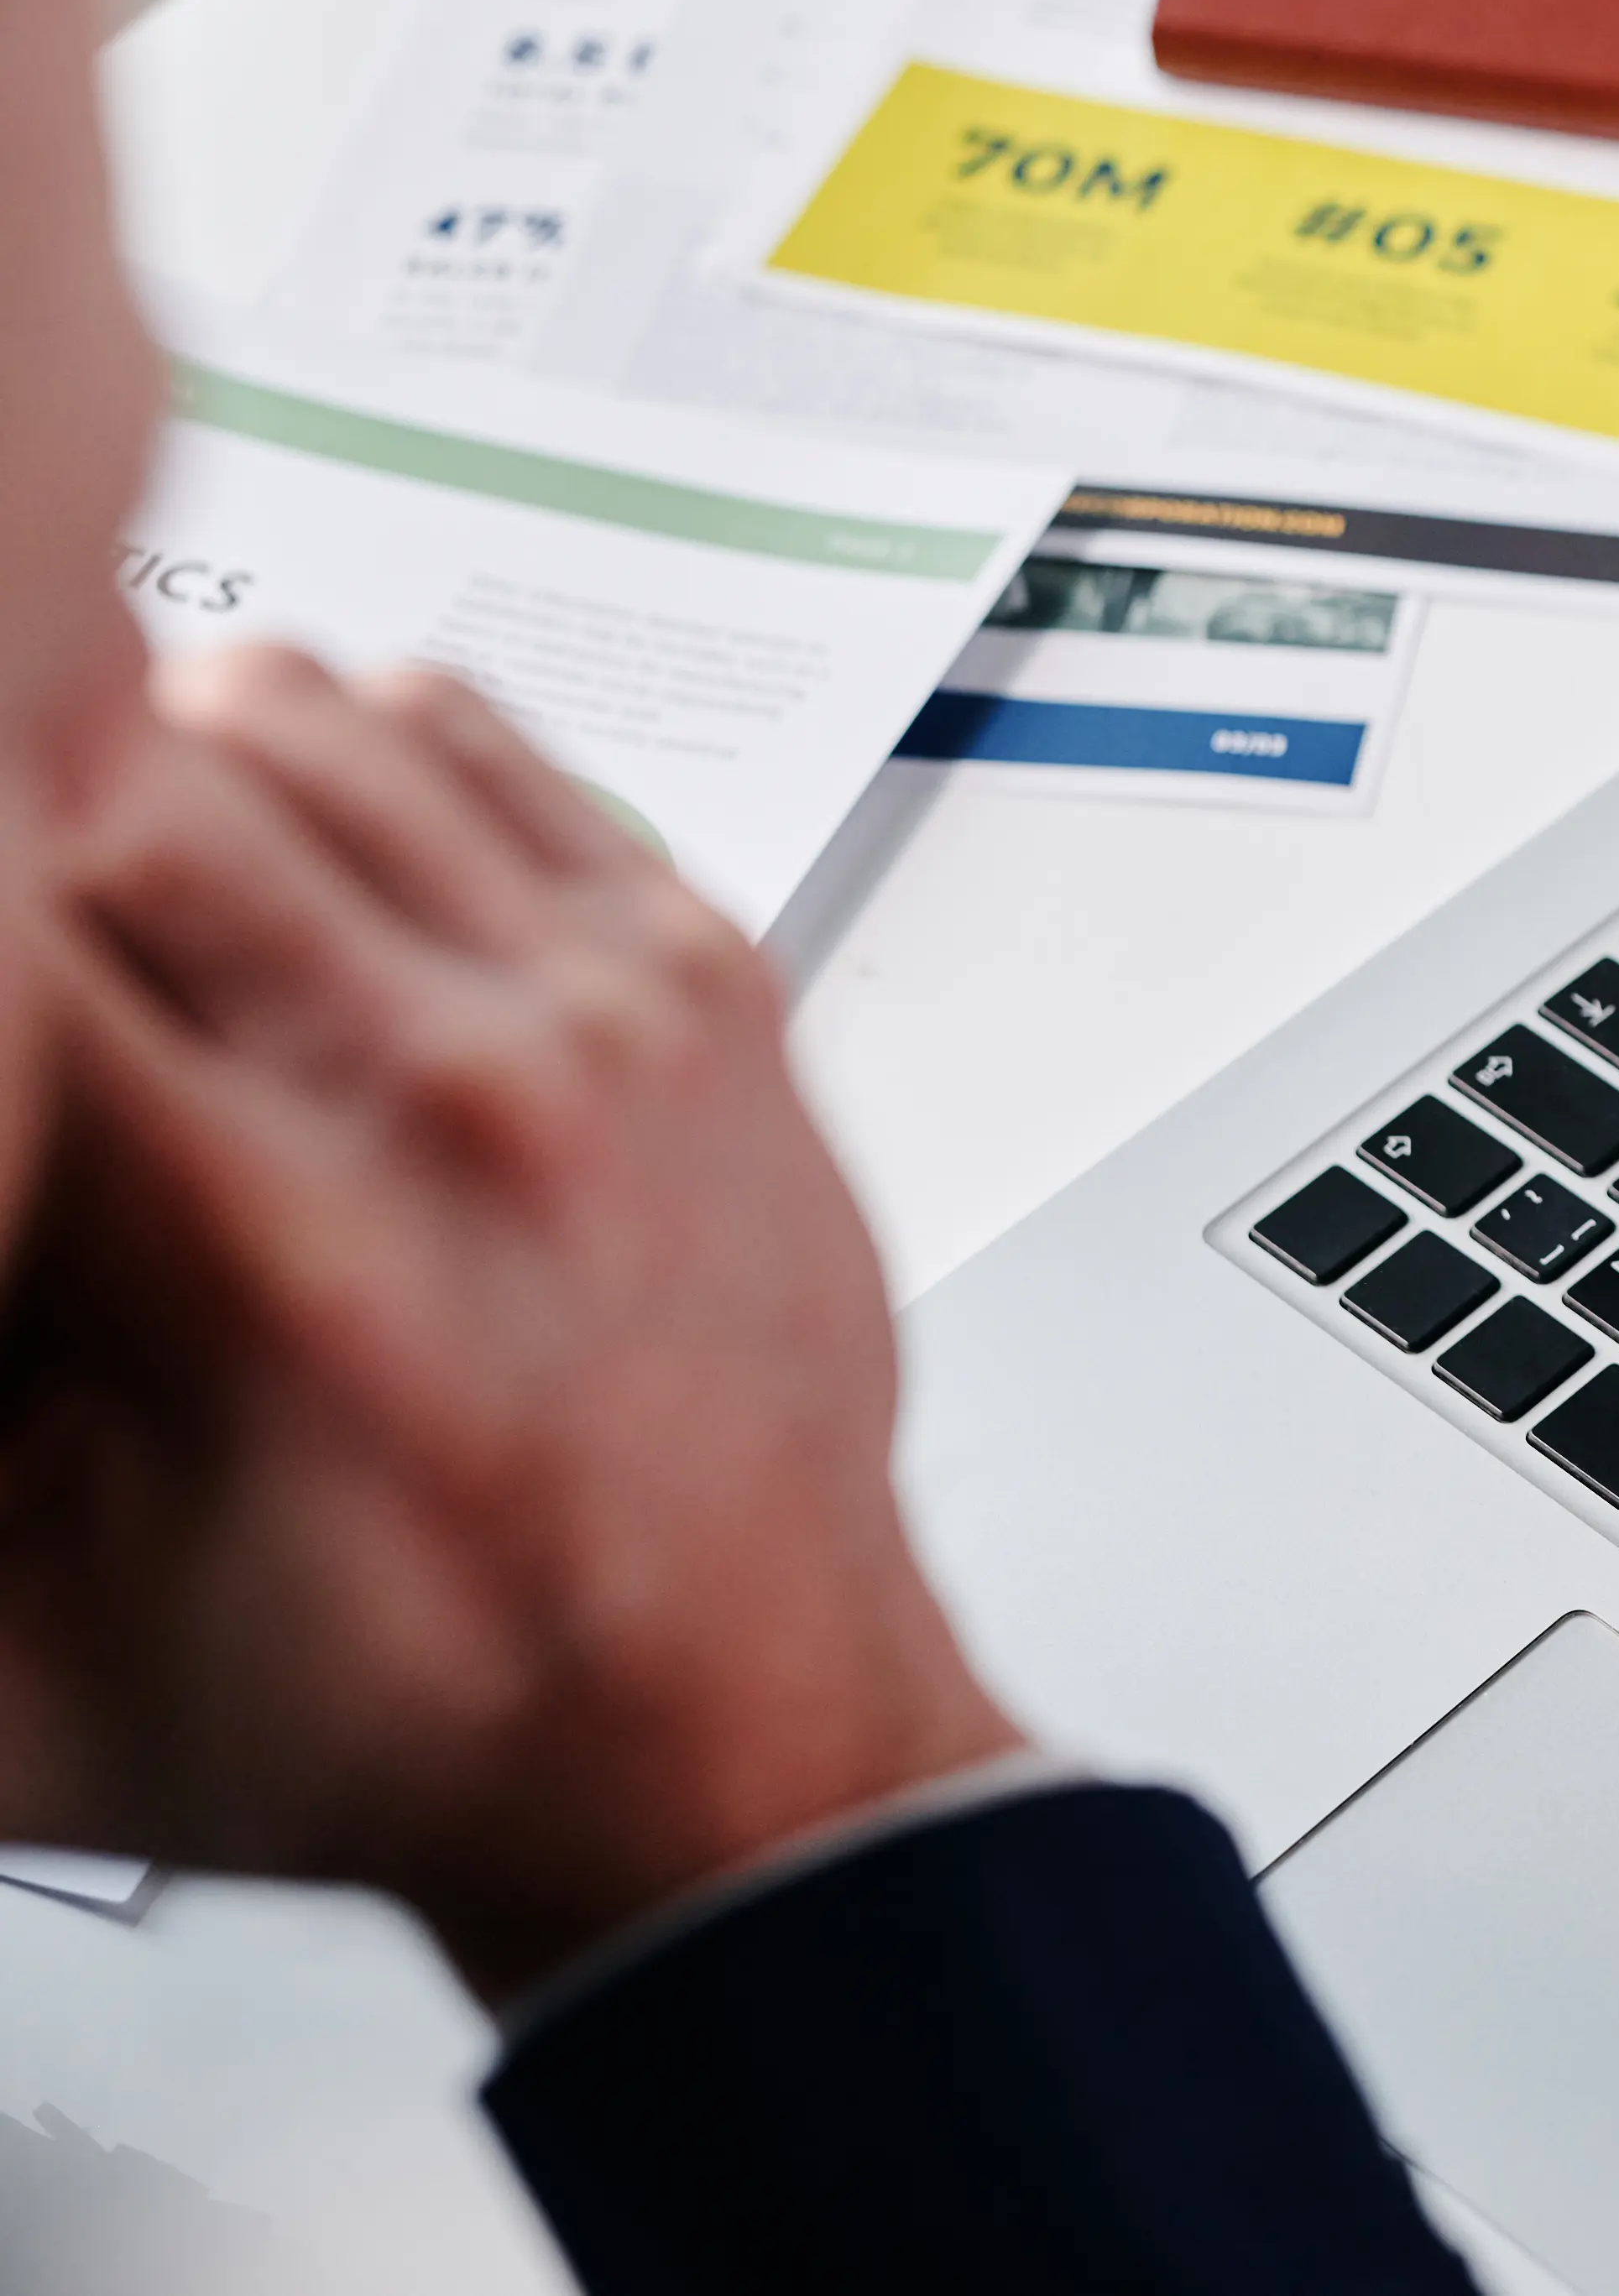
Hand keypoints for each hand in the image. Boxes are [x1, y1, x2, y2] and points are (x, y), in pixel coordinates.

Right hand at [0, 647, 1016, 1999]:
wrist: (721, 1726)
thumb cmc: (409, 1711)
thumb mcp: (25, 1675)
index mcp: (271, 1249)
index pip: (6, 928)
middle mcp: (459, 1094)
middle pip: (133, 767)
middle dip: (19, 807)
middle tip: (10, 909)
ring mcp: (604, 1013)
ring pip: (310, 719)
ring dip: (171, 752)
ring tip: (104, 849)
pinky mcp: (704, 978)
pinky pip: (486, 746)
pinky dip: (356, 747)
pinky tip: (293, 834)